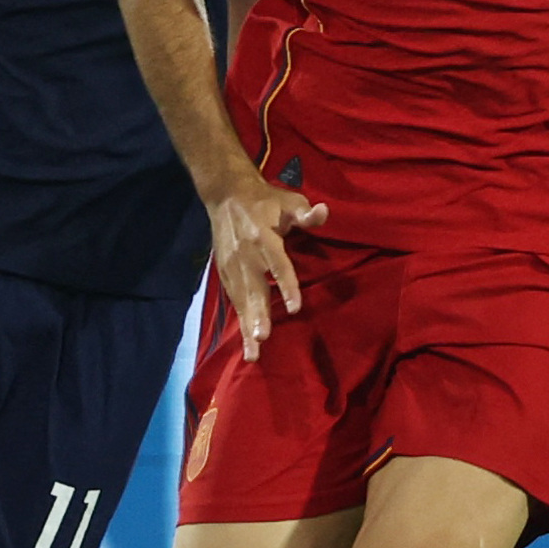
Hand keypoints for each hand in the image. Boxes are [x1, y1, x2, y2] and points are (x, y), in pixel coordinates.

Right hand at [207, 177, 325, 362]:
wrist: (226, 195)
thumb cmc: (266, 201)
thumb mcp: (289, 200)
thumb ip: (306, 212)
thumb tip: (324, 212)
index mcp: (263, 237)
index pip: (277, 264)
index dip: (286, 286)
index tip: (294, 308)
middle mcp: (245, 255)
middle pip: (253, 288)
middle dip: (257, 314)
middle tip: (262, 338)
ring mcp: (231, 266)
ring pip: (241, 300)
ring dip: (246, 325)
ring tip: (253, 352)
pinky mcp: (224, 273)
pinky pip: (233, 300)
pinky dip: (239, 321)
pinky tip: (246, 343)